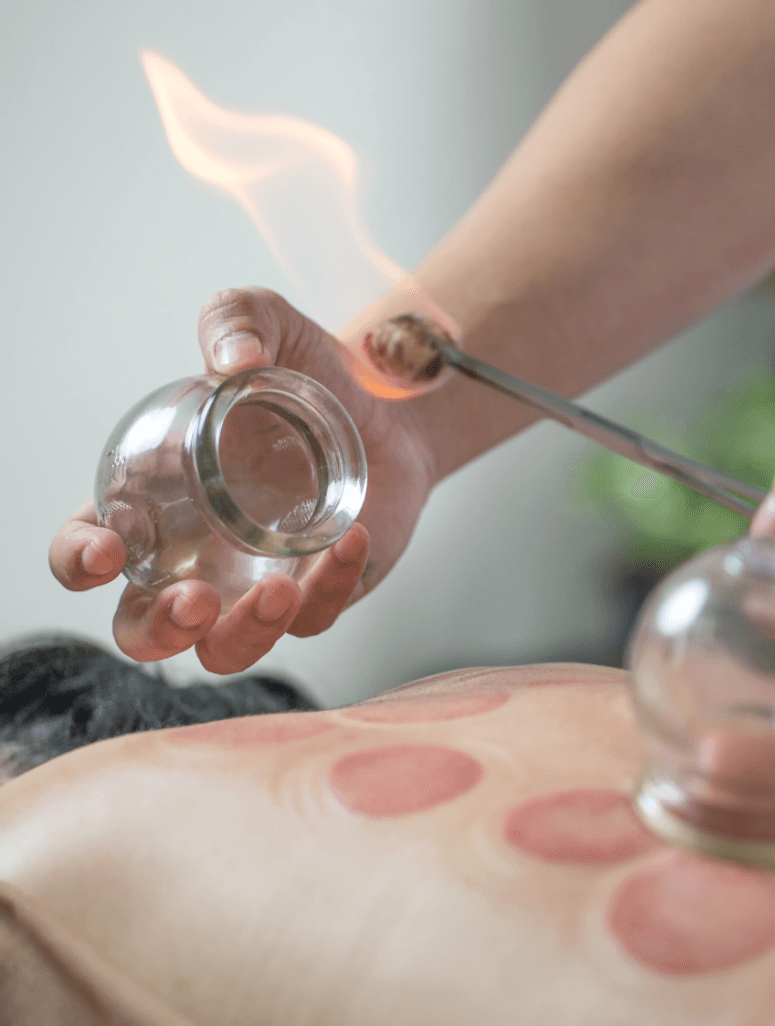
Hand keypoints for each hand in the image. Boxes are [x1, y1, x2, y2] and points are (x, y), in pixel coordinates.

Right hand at [50, 288, 436, 672]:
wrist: (389, 405)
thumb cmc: (307, 372)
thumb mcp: (267, 324)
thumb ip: (236, 320)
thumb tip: (235, 361)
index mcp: (153, 503)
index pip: (87, 548)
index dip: (80, 559)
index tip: (107, 550)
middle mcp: (193, 556)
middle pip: (143, 630)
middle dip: (159, 629)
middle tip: (195, 600)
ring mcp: (254, 583)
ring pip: (225, 651)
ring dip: (242, 636)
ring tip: (277, 590)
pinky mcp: (317, 594)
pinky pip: (315, 617)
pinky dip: (331, 587)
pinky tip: (352, 538)